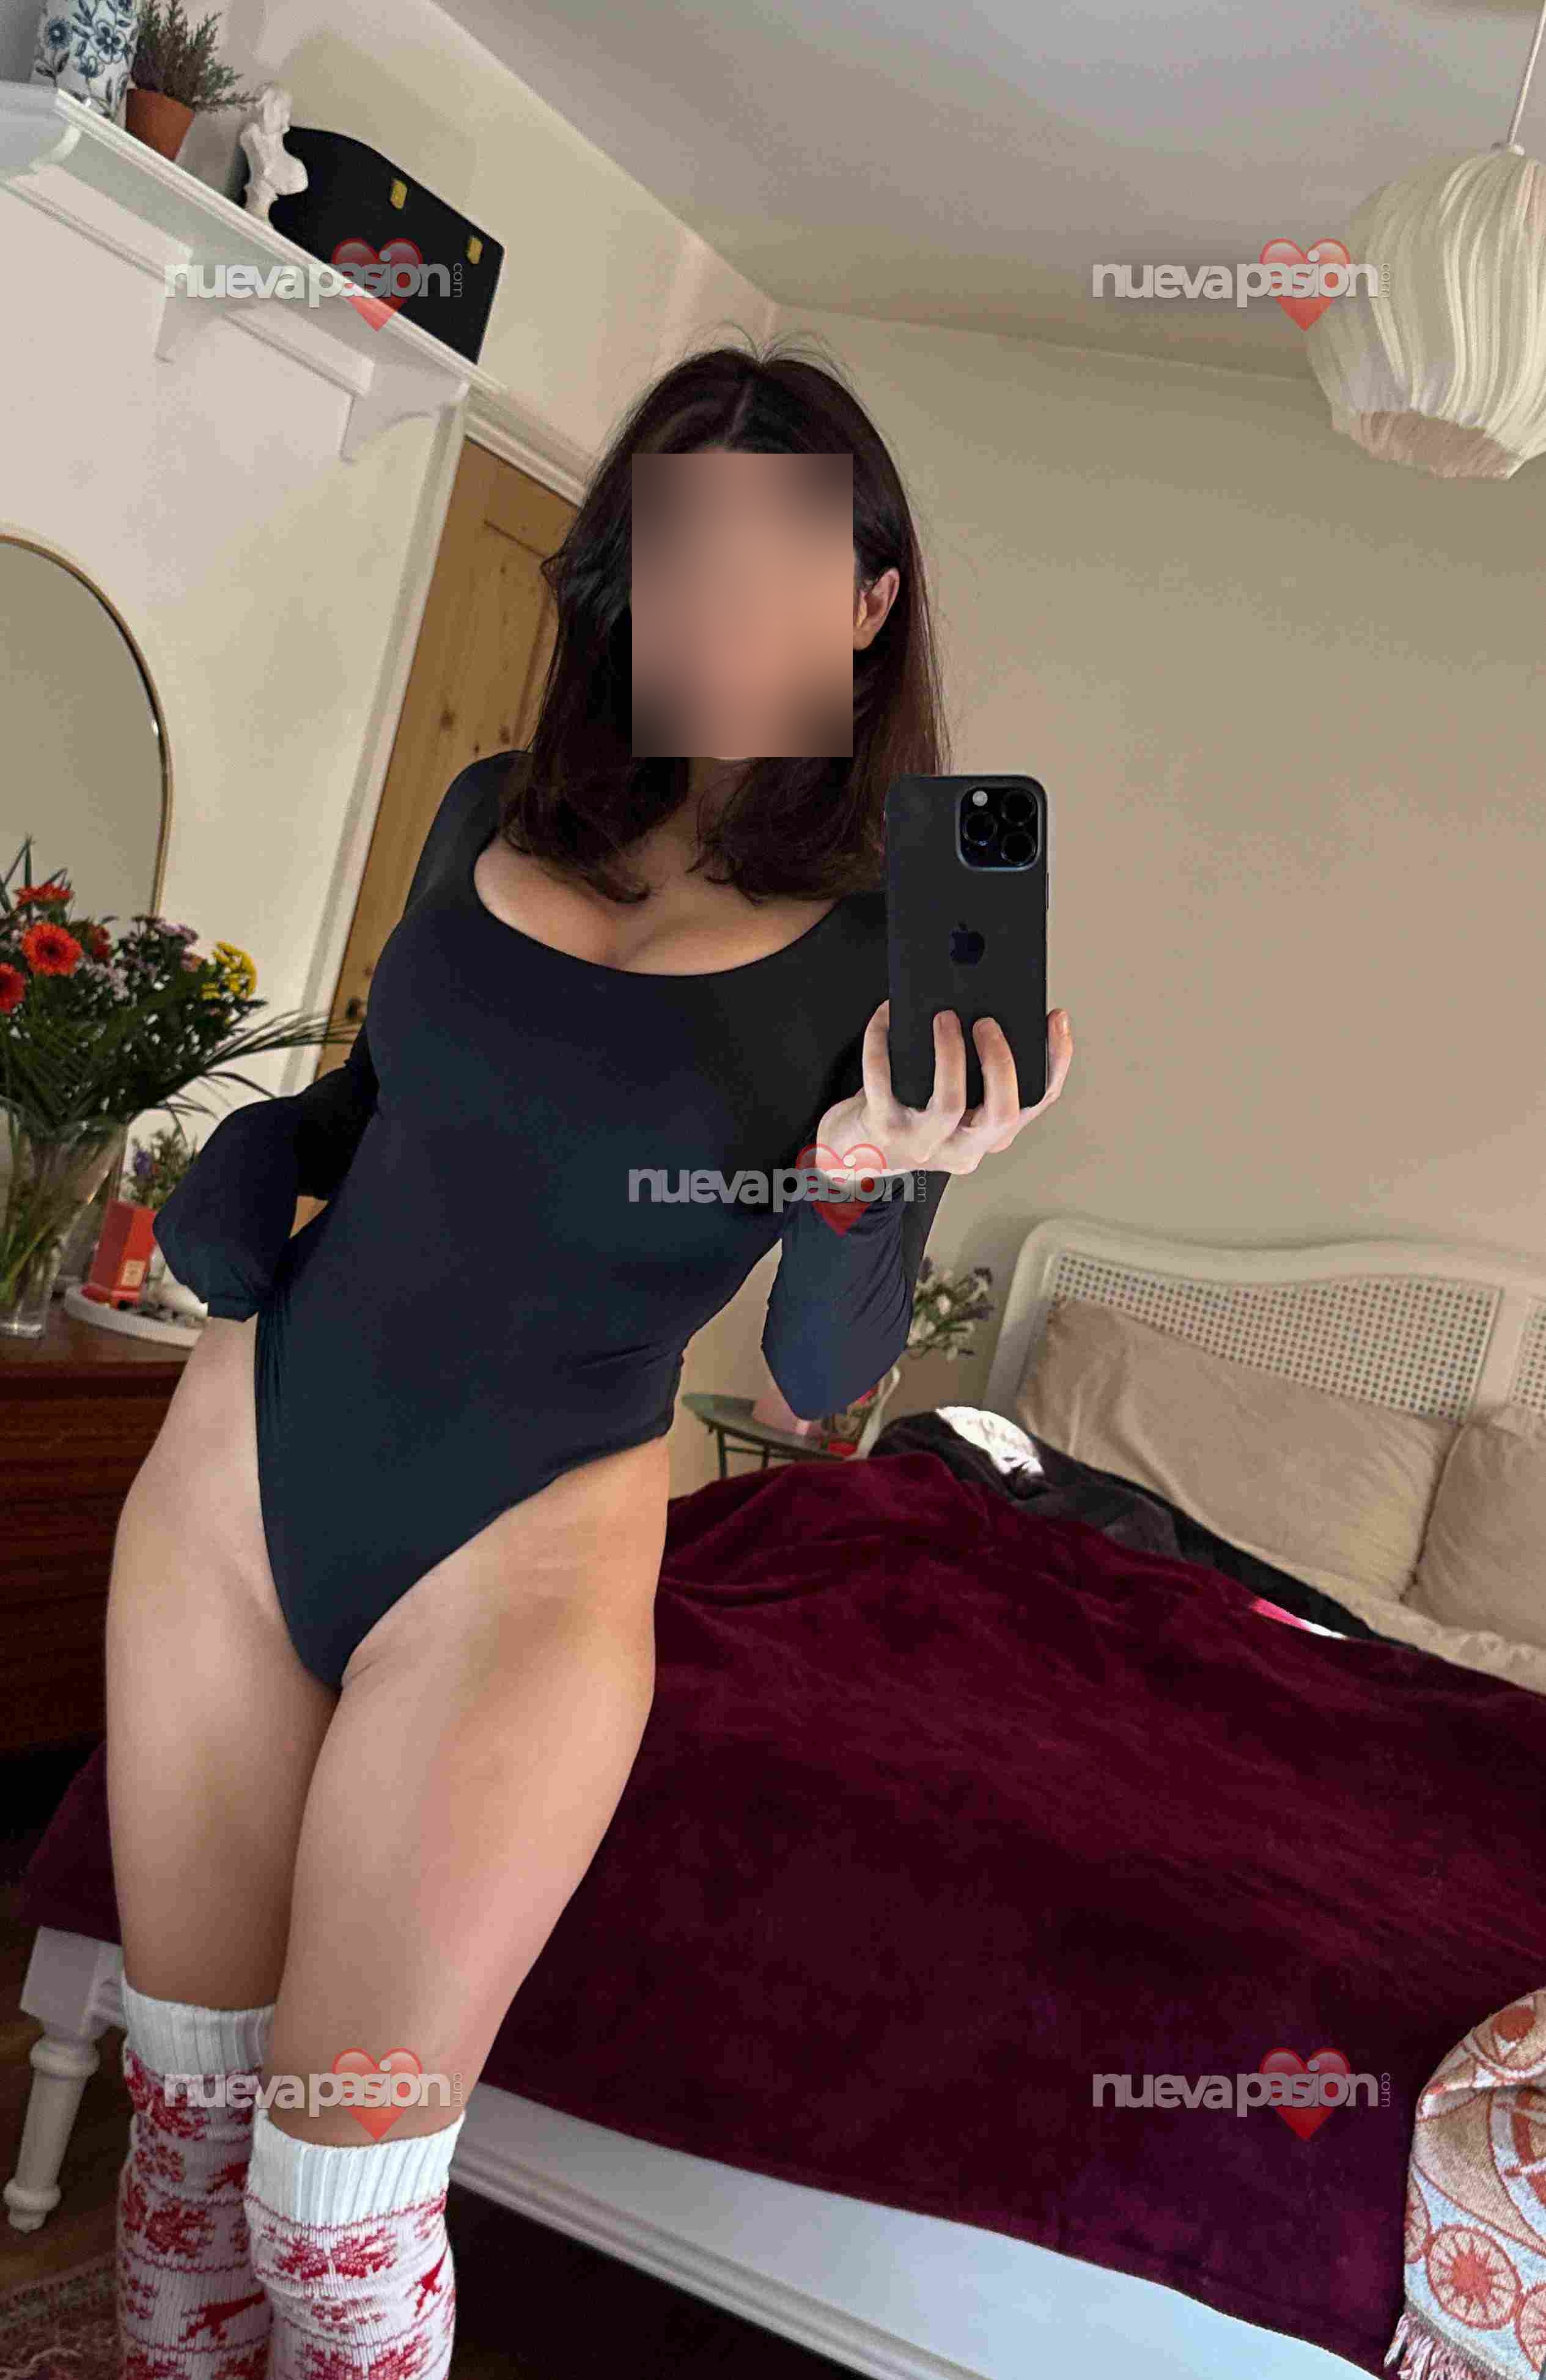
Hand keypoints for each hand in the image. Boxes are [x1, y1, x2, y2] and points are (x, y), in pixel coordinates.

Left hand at [810, 1005, 1073, 1181]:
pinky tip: (886, 1015)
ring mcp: (923, 1142)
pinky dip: (882, 1042)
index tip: (1055, 1019)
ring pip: (949, 1103)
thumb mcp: (959, 1105)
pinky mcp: (883, 1129)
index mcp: (991, 1135)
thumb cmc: (915, 1116)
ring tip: (944, 1017)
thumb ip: (981, 1074)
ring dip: (950, 1054)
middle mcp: (963, 1146)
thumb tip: (996, 1010)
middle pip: (1001, 1112)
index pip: (1037, 1101)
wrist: (860, 1151)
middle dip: (1001, 1062)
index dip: (1056, 1061)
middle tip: (989, 1023)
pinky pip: (884, 1080)